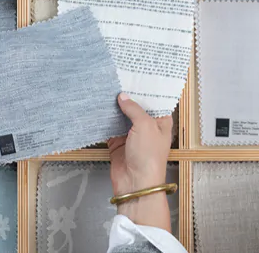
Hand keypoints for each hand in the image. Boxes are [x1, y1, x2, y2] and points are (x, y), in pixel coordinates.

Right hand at [108, 93, 172, 230]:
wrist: (135, 183)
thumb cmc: (148, 156)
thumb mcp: (145, 126)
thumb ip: (133, 109)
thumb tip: (123, 96)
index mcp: (160, 122)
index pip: (154, 102)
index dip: (146, 90)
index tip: (135, 76)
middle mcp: (146, 127)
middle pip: (136, 108)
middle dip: (127, 97)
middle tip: (116, 80)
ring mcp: (131, 135)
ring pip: (121, 116)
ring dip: (114, 107)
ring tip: (105, 90)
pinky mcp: (117, 142)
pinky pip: (109, 127)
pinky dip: (104, 120)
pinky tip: (98, 108)